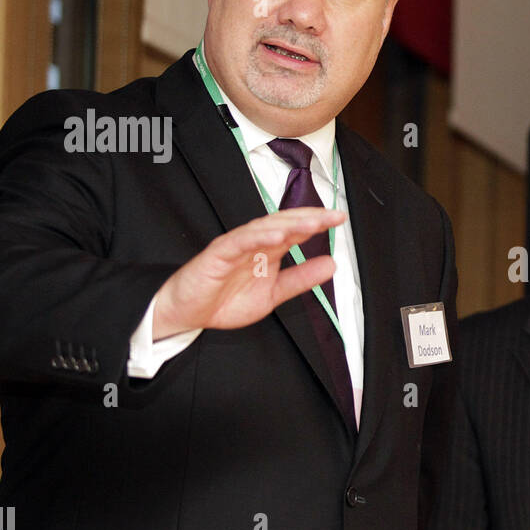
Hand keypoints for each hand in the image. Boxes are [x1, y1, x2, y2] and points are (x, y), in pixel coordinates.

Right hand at [152, 207, 344, 339]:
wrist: (189, 313)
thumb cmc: (225, 299)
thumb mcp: (274, 293)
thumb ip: (301, 279)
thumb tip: (332, 265)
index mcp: (269, 250)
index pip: (296, 230)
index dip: (318, 223)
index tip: (339, 219)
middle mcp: (255, 243)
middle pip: (284, 223)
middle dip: (309, 218)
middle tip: (332, 216)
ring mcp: (236, 245)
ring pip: (264, 228)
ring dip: (289, 224)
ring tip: (312, 223)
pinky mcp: (218, 253)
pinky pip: (239, 242)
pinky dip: (257, 237)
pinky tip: (276, 236)